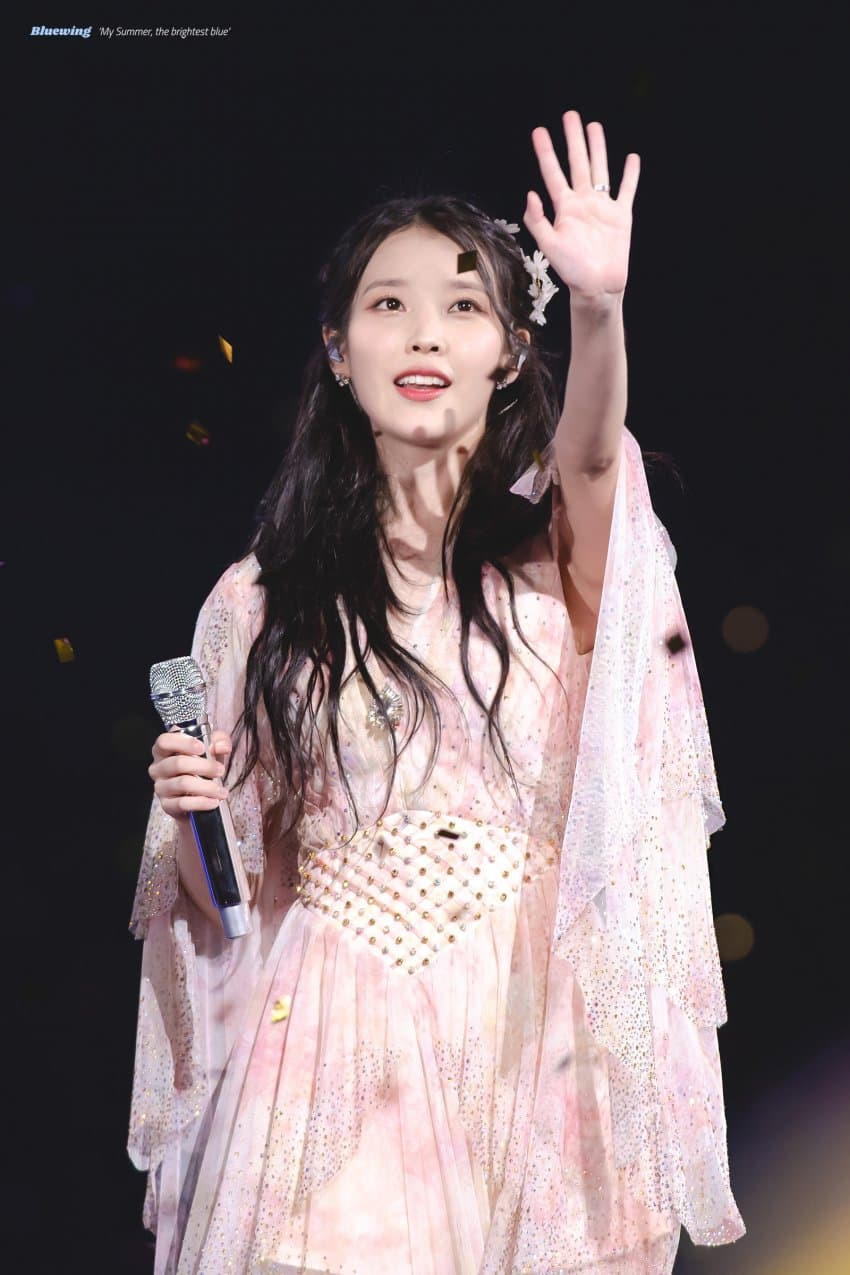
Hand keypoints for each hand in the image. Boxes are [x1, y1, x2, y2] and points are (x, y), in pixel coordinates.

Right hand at [149, 728, 231, 820]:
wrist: (198, 794)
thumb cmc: (201, 766)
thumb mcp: (211, 749)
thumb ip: (219, 742)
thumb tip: (222, 746)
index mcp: (163, 750)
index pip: (165, 741)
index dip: (183, 743)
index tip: (202, 747)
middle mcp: (158, 768)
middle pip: (178, 763)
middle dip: (204, 766)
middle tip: (220, 770)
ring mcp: (161, 787)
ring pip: (183, 784)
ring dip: (207, 787)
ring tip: (221, 790)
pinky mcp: (166, 805)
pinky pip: (182, 803)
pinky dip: (201, 802)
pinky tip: (213, 801)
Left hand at [523, 109, 639, 303]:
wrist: (597, 286)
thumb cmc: (572, 270)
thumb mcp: (549, 246)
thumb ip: (537, 220)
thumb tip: (530, 193)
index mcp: (564, 208)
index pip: (552, 173)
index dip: (545, 152)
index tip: (539, 131)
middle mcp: (583, 202)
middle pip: (577, 163)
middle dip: (573, 139)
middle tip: (570, 115)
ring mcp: (603, 207)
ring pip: (600, 169)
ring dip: (597, 148)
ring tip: (594, 126)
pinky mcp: (621, 215)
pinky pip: (627, 190)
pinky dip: (630, 175)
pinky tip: (631, 158)